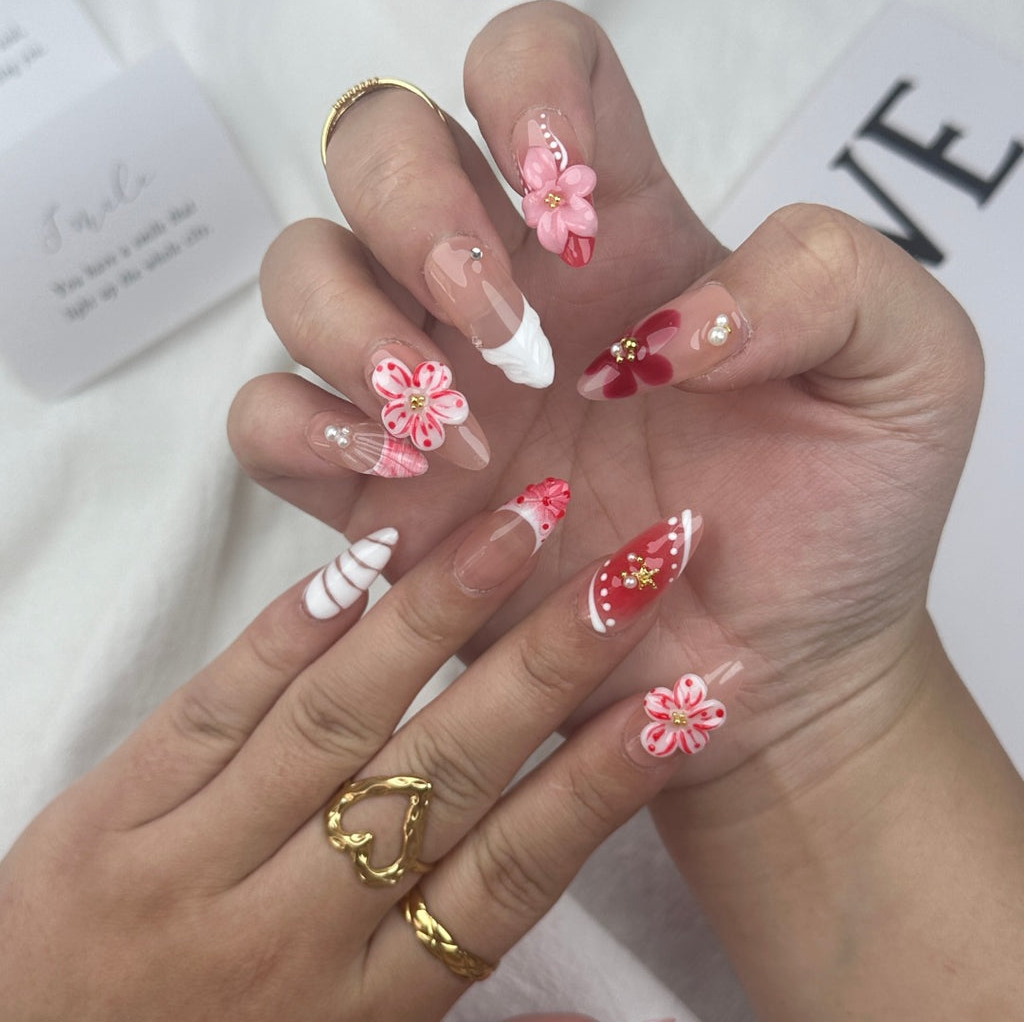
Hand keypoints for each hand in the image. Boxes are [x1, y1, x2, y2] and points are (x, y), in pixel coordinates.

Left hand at [0, 486, 686, 1020]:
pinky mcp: (109, 813)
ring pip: (341, 713)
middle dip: (551, 661)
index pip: (514, 870)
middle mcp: (292, 925)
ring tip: (521, 522)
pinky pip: (218, 699)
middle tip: (635, 564)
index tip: (688, 695)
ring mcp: (192, 860)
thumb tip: (607, 1021)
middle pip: (447, 770)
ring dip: (442, 612)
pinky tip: (370, 553)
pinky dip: (300, 622)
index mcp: (368, 1003)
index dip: (605, 779)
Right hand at [229, 2, 980, 791]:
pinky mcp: (385, 497)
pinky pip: (268, 422)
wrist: (778, 665)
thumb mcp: (907, 373)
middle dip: (417, 214)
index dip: (528, 96)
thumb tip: (672, 322)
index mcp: (620, 230)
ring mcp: (436, 388)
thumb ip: (831, 282)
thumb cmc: (841, 521)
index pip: (530, 68)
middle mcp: (507, 291)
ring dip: (355, 327)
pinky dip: (303, 431)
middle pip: (379, 147)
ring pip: (303, 275)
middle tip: (508, 333)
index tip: (578, 217)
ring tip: (458, 430)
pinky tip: (399, 476)